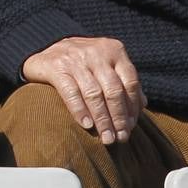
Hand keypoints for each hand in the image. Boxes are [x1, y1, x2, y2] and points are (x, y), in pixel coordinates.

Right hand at [22, 36, 145, 144]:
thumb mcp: (105, 64)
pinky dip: (80, 110)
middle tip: (120, 138)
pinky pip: (71, 92)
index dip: (133, 107)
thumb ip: (123, 80)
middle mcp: (95, 52)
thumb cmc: (82, 62)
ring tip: (106, 138)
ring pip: (94, 94)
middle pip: (114, 90)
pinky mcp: (56, 67)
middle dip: (119, 117)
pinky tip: (87, 125)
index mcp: (113, 49)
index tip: (131, 126)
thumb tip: (143, 104)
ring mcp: (75, 58)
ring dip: (102, 120)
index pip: (130, 81)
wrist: (44, 49)